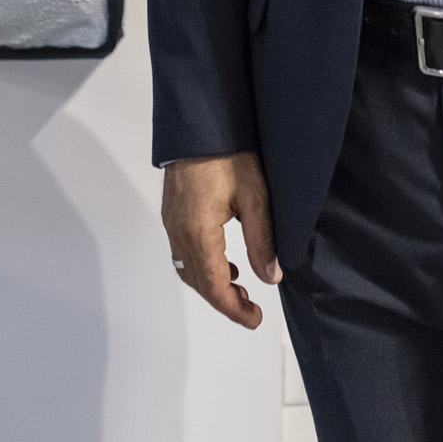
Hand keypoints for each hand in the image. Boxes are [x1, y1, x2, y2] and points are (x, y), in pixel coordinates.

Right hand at [161, 151, 281, 328]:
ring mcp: (172, 222)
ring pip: (188, 269)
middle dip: (224, 300)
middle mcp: (180, 232)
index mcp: (200, 233)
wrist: (200, 123)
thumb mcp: (254, 197)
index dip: (234, 308)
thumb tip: (271, 276)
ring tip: (239, 285)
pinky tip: (224, 258)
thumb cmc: (228, 154)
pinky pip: (183, 251)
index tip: (255, 318)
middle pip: (198, 282)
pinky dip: (202, 265)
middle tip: (250, 308)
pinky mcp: (172, 212)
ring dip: (211, 283)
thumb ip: (262, 241)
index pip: (214, 286)